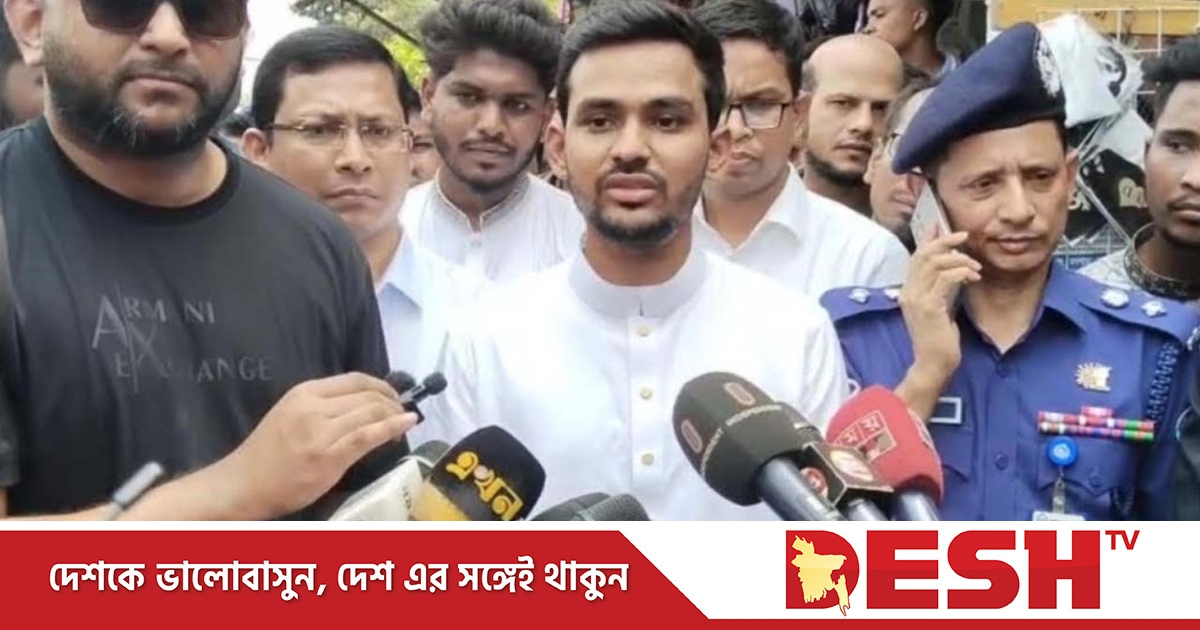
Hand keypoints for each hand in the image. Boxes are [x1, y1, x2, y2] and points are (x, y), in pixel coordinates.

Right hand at [216, 373, 416, 518]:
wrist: (245, 483)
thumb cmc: (269, 452)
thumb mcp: (292, 414)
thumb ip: (323, 406)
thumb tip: (362, 403)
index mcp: (305, 392)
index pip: (355, 379)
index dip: (381, 385)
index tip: (393, 396)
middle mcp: (314, 407)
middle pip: (367, 395)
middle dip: (392, 402)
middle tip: (401, 412)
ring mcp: (322, 432)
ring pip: (371, 413)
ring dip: (395, 415)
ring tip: (404, 422)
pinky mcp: (330, 456)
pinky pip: (369, 435)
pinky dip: (392, 427)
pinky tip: (406, 423)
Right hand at [898, 231, 980, 385]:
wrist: (933, 364)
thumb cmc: (939, 339)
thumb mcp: (940, 307)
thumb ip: (941, 288)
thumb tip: (952, 270)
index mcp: (908, 291)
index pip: (915, 257)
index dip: (929, 239)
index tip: (942, 226)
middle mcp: (908, 292)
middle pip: (923, 254)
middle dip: (944, 240)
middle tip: (964, 237)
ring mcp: (916, 299)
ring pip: (934, 263)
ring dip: (958, 259)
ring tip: (975, 266)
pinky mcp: (929, 307)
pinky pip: (945, 279)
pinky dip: (961, 272)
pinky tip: (973, 277)